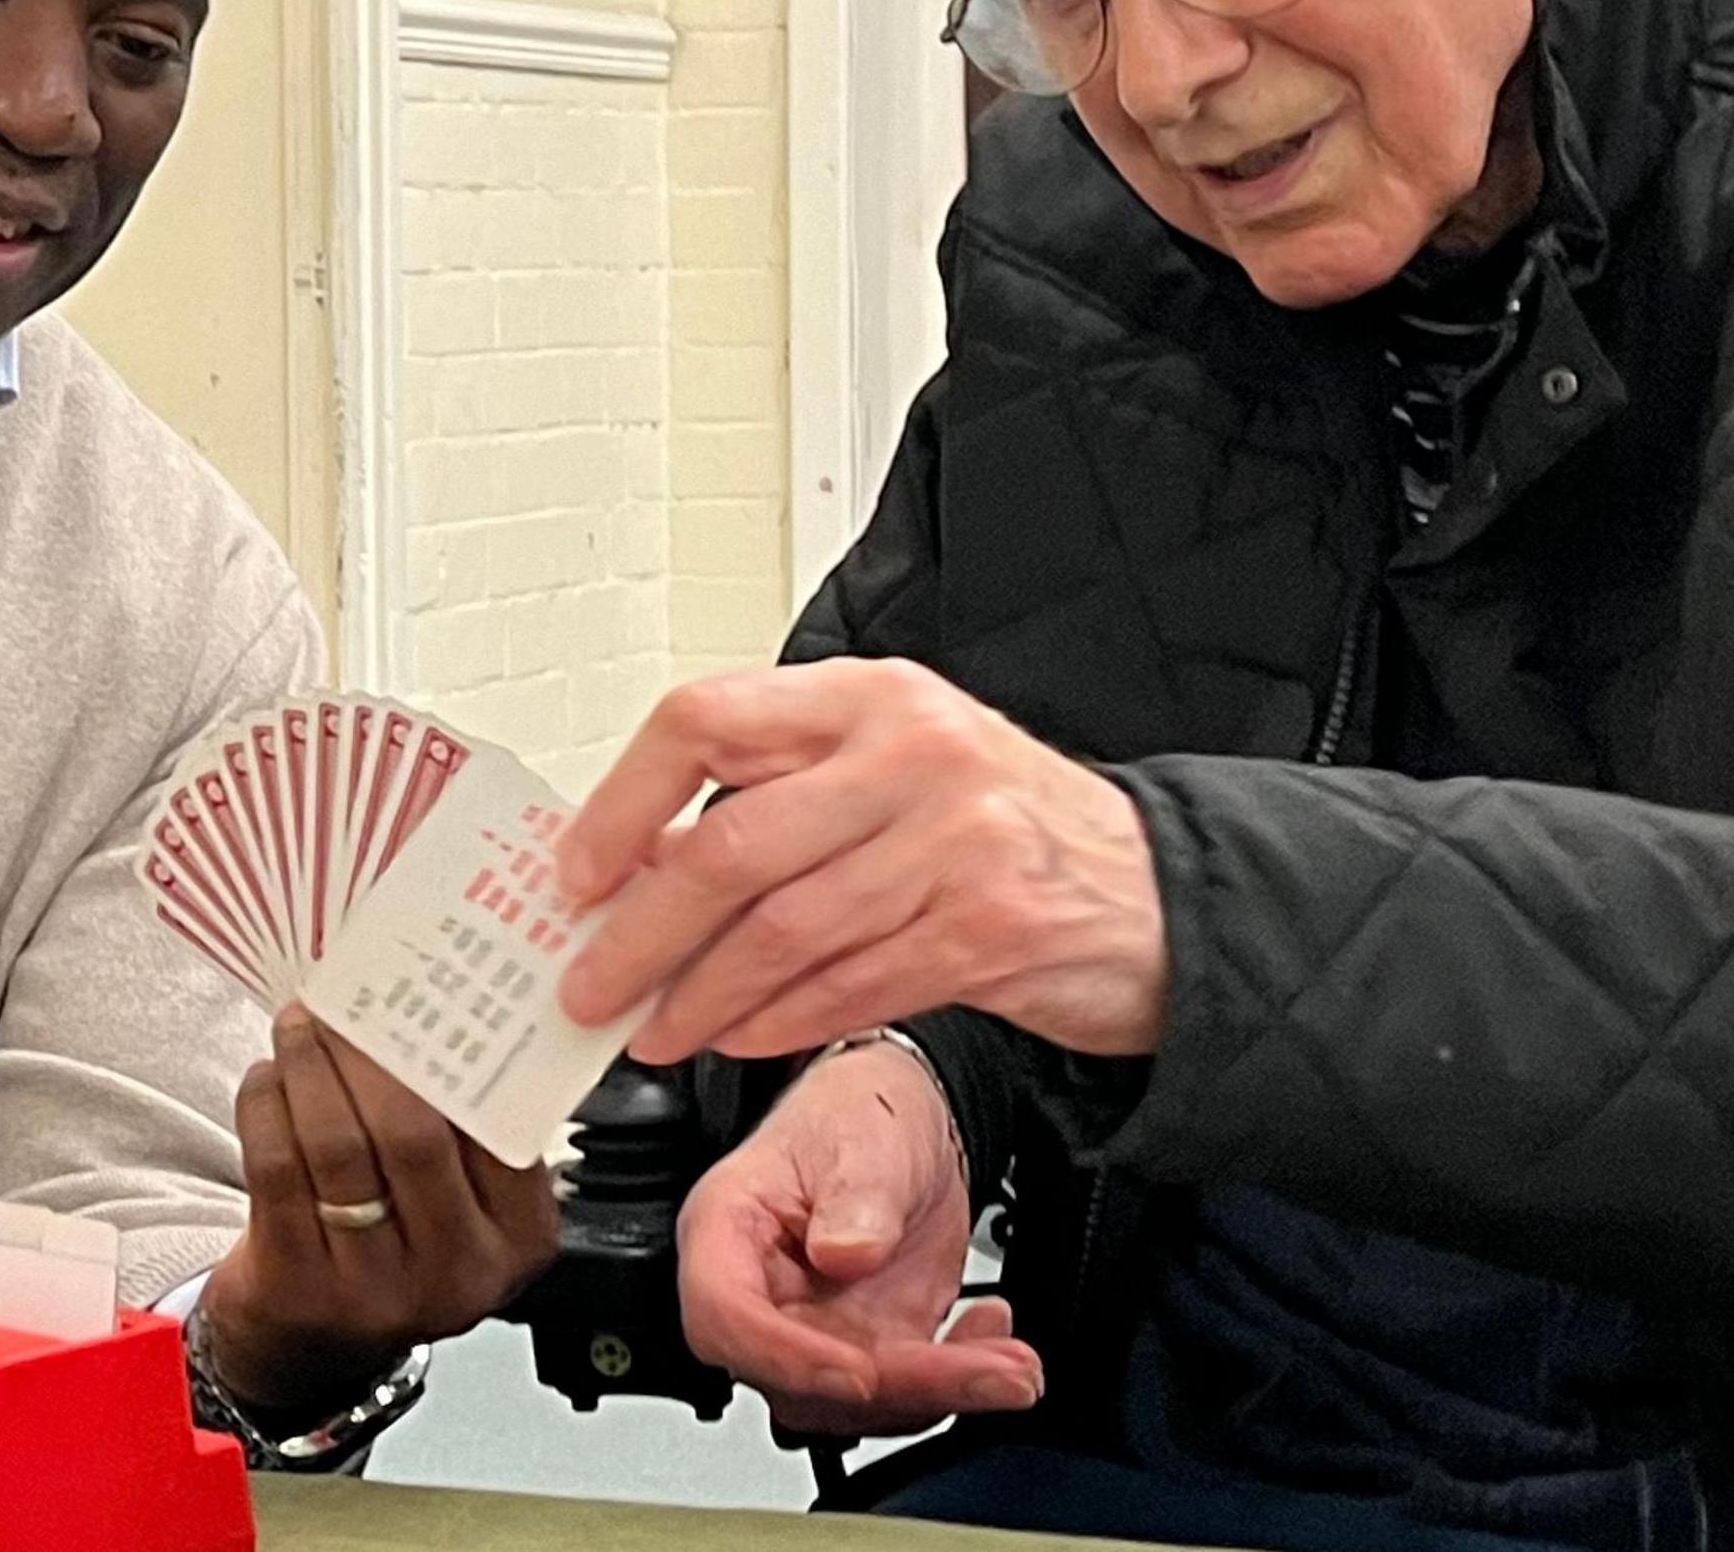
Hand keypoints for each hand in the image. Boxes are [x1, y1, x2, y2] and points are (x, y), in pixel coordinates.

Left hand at [199, 1008, 559, 1409]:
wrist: (315, 1342)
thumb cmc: (397, 1243)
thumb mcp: (465, 1204)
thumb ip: (472, 1130)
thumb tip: (435, 1005)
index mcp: (519, 1236)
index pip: (495, 1128)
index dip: (453, 1053)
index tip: (419, 995)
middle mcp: (457, 1271)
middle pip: (411, 1134)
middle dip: (369, 1050)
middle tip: (344, 999)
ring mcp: (376, 1289)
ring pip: (337, 1146)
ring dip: (311, 1066)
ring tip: (299, 1023)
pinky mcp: (298, 1287)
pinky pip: (276, 1171)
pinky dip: (267, 1106)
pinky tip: (268, 1076)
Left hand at [554, 659, 1165, 1061]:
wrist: (1157, 895)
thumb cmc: (1007, 828)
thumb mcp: (898, 769)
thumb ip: (784, 794)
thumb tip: (639, 865)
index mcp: (870, 695)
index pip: (706, 719)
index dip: (623, 802)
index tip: (576, 872)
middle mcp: (911, 754)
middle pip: (730, 846)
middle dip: (640, 933)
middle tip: (591, 983)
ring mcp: (956, 842)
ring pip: (781, 933)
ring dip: (698, 999)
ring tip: (654, 1031)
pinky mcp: (986, 931)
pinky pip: (844, 988)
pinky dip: (774, 1025)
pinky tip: (740, 1039)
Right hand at [679, 1040, 1039, 1438]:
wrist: (906, 1119)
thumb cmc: (856, 1114)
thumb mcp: (863, 1136)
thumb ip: (857, 1195)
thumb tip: (845, 1255)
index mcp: (727, 1232)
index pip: (722, 1314)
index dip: (783, 1358)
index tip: (857, 1371)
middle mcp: (762, 1294)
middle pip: (800, 1379)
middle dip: (898, 1388)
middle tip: (980, 1370)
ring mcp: (814, 1328)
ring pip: (859, 1400)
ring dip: (941, 1394)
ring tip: (1009, 1365)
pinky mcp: (868, 1346)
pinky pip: (906, 1392)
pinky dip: (959, 1381)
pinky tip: (993, 1337)